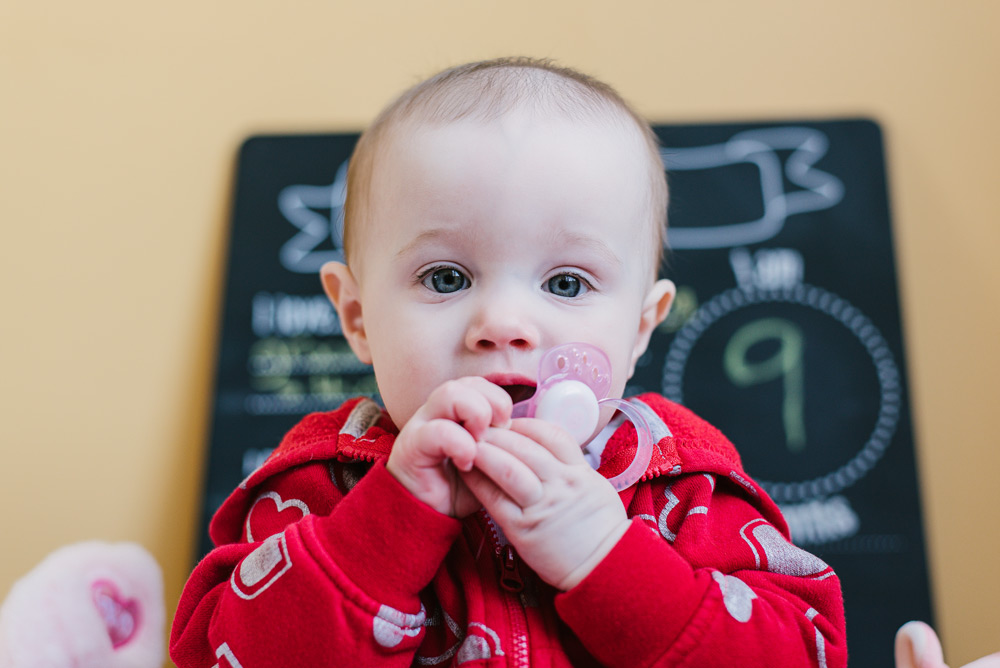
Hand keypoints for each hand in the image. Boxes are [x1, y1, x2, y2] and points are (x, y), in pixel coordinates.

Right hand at [387, 377, 511, 517]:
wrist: (432, 516)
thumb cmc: (463, 487)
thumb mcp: (490, 461)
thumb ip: (505, 441)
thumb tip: (532, 427)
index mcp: (455, 410)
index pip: (479, 384)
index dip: (499, 401)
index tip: (507, 430)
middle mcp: (436, 411)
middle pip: (465, 382)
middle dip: (491, 403)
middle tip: (498, 434)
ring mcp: (420, 425)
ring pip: (449, 393)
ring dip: (475, 415)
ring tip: (481, 444)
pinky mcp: (411, 446)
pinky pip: (437, 430)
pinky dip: (460, 444)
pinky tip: (466, 464)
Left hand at [461, 419, 630, 590]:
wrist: (605, 568)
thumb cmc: (598, 529)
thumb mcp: (594, 488)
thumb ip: (571, 467)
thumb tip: (546, 449)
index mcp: (579, 473)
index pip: (551, 435)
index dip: (526, 424)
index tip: (509, 421)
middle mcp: (561, 485)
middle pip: (525, 447)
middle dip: (499, 433)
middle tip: (478, 425)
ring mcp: (541, 507)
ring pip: (508, 469)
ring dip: (485, 452)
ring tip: (468, 442)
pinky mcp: (523, 530)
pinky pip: (495, 500)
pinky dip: (478, 483)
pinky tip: (466, 472)